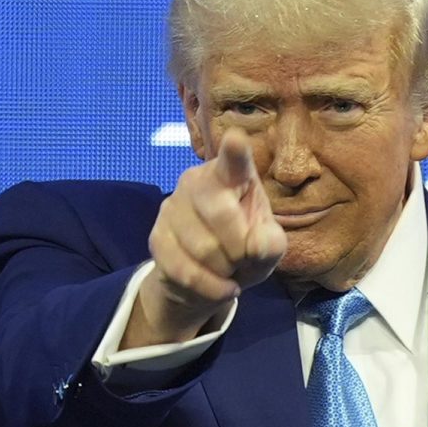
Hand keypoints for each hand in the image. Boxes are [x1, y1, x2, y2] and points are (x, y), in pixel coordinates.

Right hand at [124, 128, 286, 346]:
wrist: (209, 280)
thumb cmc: (247, 251)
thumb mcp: (269, 249)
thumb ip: (271, 244)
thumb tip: (256, 245)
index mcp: (233, 175)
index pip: (234, 160)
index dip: (234, 151)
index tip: (236, 140)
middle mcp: (196, 181)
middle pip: (221, 214)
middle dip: (240, 248)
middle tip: (244, 258)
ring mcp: (171, 206)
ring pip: (203, 247)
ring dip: (224, 270)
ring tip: (229, 269)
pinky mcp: (156, 236)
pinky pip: (184, 269)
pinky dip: (209, 287)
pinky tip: (219, 286)